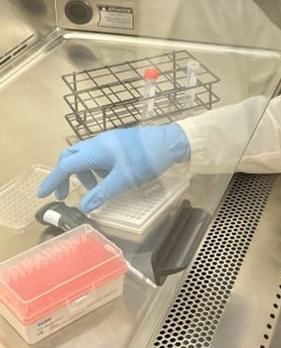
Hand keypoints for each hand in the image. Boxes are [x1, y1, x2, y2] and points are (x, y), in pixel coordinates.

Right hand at [38, 124, 190, 211]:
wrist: (171, 142)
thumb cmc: (146, 159)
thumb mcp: (123, 180)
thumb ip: (102, 193)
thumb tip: (84, 207)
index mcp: (95, 150)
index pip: (66, 165)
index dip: (53, 180)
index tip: (42, 194)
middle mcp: (98, 142)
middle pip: (71, 157)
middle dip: (64, 176)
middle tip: (65, 195)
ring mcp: (109, 141)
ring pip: (85, 156)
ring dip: (83, 173)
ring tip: (94, 191)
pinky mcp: (118, 143)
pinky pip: (98, 155)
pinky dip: (95, 168)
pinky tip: (107, 180)